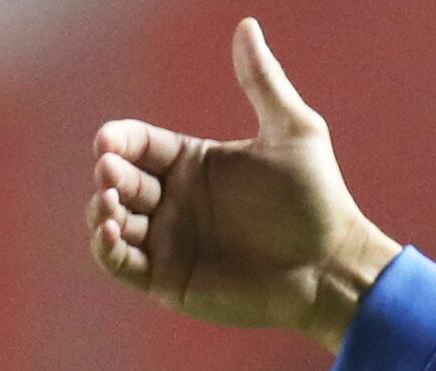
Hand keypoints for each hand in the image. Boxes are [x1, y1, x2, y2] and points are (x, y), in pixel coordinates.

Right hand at [86, 19, 398, 350]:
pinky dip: (105, 250)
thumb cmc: (318, 201)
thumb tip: (247, 25)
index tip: (110, 142)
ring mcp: (170, 241)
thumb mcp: (294, 132)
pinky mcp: (169, 280)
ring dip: (101, 209)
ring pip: (109, 219)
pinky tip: (113, 235)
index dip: (117, 140)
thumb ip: (264, 82)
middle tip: (112, 173)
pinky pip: (119, 264)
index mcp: (192, 163)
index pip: (136, 143)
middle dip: (108, 174)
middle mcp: (175, 200)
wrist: (334, 267)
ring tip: (114, 206)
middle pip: (117, 178)